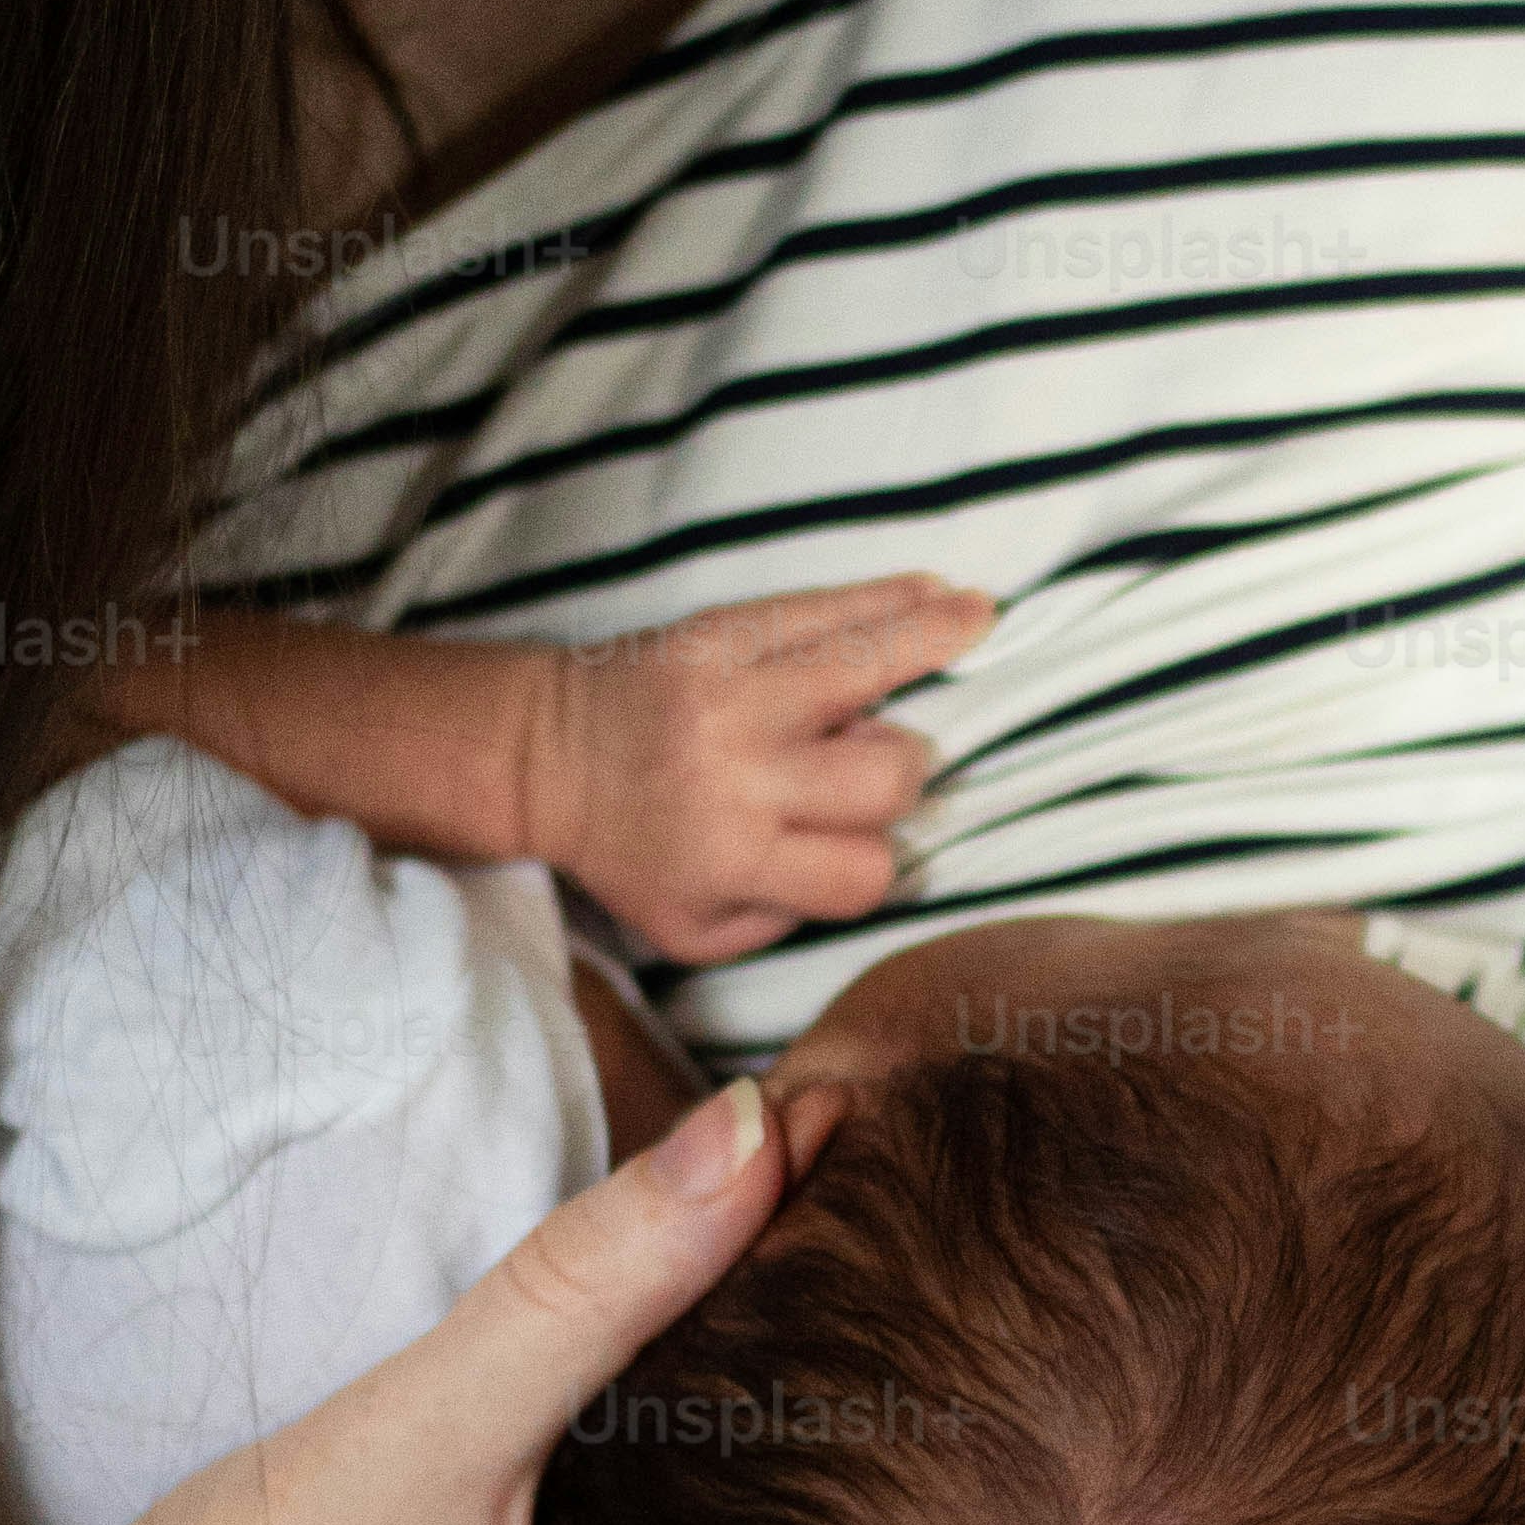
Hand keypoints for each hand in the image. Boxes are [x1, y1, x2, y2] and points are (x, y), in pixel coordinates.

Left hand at [517, 576, 993, 964]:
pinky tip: (939, 594)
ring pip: (868, 665)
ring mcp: (731, 694)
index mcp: (732, 855)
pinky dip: (890, 602)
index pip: (865, 870)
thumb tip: (874, 858)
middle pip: (885, 774)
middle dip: (898, 772)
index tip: (855, 842)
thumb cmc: (632, 851)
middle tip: (870, 762)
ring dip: (936, 639)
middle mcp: (737, 774)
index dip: (875, 859)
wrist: (544, 755)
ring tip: (980, 617)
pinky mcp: (721, 632)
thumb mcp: (695, 929)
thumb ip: (790, 915)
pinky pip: (825, 609)